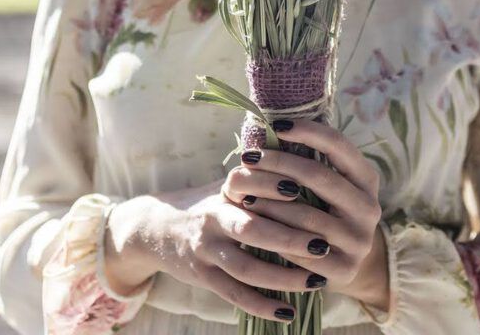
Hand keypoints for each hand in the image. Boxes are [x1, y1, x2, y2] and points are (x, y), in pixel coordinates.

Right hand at [102, 176, 330, 323]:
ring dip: (283, 278)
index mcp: (223, 192)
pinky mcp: (203, 276)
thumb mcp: (226, 187)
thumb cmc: (207, 204)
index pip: (250, 185)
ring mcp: (206, 250)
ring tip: (316, 281)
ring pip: (246, 268)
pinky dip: (262, 306)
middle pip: (251, 229)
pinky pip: (235, 295)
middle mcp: (213, 219)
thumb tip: (307, 167)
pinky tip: (289, 313)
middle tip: (323, 245)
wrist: (156, 228)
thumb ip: (260, 181)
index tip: (306, 189)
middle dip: (289, 238)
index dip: (275, 186)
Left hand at [220, 119, 389, 311]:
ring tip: (243, 193)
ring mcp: (359, 241)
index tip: (276, 125)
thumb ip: (311, 161)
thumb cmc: (324, 212)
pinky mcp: (344, 269)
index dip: (308, 131)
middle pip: (319, 176)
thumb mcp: (327, 185)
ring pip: (306, 215)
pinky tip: (256, 227)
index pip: (339, 146)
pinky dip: (276, 237)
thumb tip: (274, 127)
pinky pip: (301, 250)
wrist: (341, 262)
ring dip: (270, 202)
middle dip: (279, 163)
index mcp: (367, 180)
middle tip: (248, 157)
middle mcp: (369, 208)